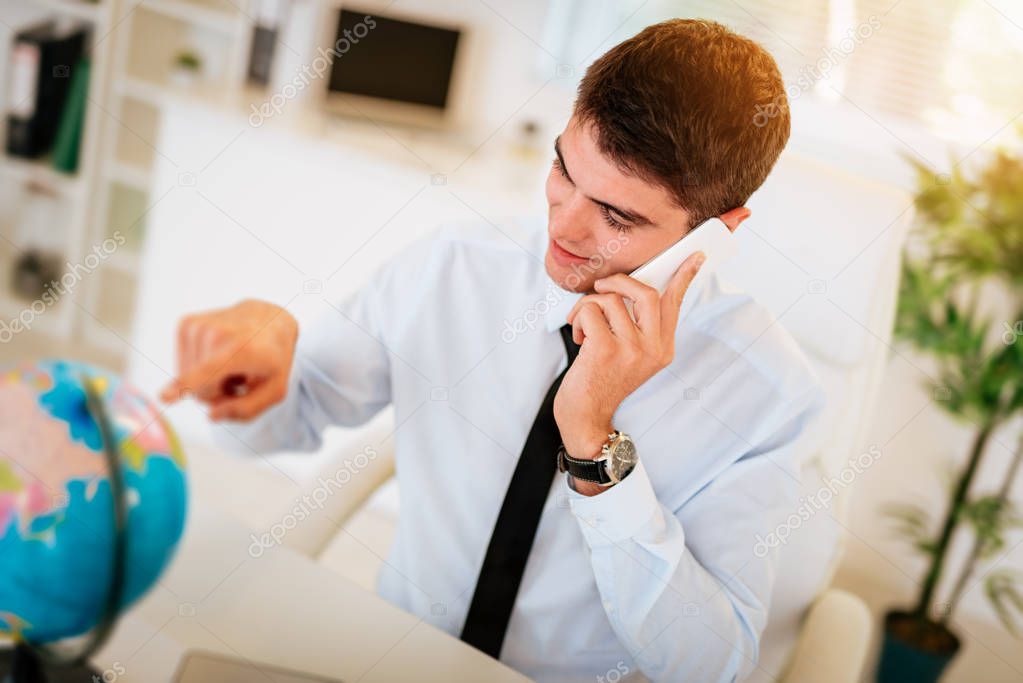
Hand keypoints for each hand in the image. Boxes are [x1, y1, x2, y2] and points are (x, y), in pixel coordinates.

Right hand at [160, 299, 298, 421]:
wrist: (269, 318)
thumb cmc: (273, 359)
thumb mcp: (275, 390)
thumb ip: (246, 410)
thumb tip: (210, 415)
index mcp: (242, 350)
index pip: (208, 372)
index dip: (185, 386)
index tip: (163, 396)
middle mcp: (217, 333)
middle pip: (200, 390)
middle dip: (218, 392)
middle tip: (240, 377)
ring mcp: (198, 325)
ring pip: (187, 378)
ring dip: (209, 378)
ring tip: (231, 363)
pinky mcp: (186, 324)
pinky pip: (182, 365)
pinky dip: (199, 366)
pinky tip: (218, 355)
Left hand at [553, 252, 704, 458]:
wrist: (586, 418)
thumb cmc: (602, 382)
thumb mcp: (630, 356)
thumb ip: (637, 327)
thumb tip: (631, 290)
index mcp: (663, 349)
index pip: (675, 304)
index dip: (684, 277)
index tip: (695, 256)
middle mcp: (653, 349)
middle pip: (645, 292)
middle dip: (619, 281)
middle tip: (602, 286)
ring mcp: (632, 349)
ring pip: (610, 300)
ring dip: (588, 306)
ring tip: (583, 326)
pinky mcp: (606, 349)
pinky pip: (590, 310)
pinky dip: (578, 318)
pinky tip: (579, 337)